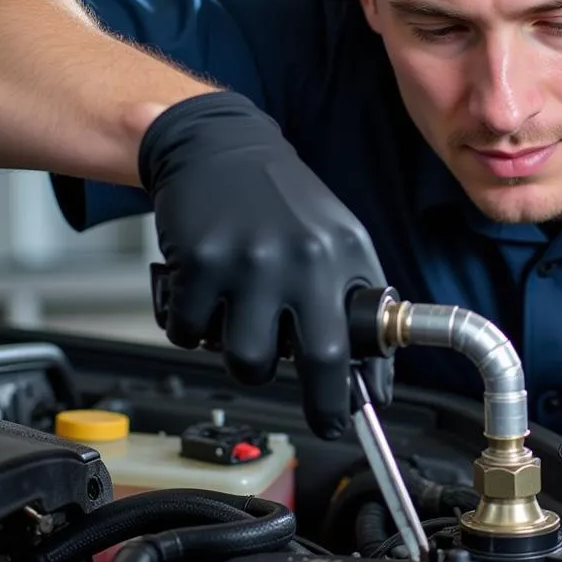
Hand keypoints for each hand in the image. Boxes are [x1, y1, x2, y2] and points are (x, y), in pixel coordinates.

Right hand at [138, 91, 390, 439]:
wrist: (218, 147)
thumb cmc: (280, 199)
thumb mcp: (336, 236)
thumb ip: (354, 298)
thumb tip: (370, 372)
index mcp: (341, 251)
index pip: (356, 339)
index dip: (352, 391)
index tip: (345, 415)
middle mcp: (299, 256)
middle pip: (312, 358)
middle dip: (316, 399)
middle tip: (315, 410)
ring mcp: (247, 260)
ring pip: (247, 358)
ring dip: (246, 359)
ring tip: (247, 327)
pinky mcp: (198, 261)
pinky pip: (192, 333)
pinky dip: (195, 331)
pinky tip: (206, 302)